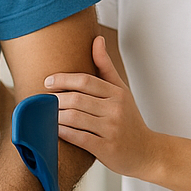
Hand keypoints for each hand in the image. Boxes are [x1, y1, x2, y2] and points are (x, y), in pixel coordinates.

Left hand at [46, 35, 161, 177]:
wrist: (147, 151)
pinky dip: (62, 132)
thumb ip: (106, 67)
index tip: (48, 82)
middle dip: (55, 99)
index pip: (85, 80)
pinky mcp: (106, 148)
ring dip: (55, 115)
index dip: (63, 79)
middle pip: (77, 99)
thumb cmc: (129, 119)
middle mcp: (115, 109)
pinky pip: (78, 137)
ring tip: (45, 114)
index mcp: (117, 93)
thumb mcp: (121, 90)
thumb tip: (96, 39)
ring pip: (74, 118)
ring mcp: (111, 129)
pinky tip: (54, 129)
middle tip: (43, 101)